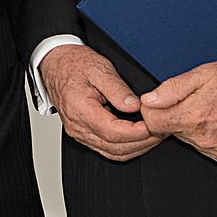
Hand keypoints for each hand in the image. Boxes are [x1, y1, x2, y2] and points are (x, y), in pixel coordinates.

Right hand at [39, 44, 161, 161]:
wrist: (55, 63)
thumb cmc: (74, 63)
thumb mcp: (99, 68)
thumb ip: (117, 88)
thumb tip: (134, 105)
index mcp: (79, 109)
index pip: (112, 131)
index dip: (136, 133)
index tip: (153, 125)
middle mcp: (77, 126)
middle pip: (115, 147)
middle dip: (142, 142)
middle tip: (161, 129)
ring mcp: (79, 132)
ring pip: (112, 152)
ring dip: (136, 147)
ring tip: (154, 134)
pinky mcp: (83, 133)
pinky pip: (107, 149)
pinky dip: (126, 147)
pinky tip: (139, 137)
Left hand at [140, 58, 216, 168]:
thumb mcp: (203, 74)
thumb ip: (171, 89)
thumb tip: (149, 100)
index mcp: (194, 117)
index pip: (152, 122)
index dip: (154, 110)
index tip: (161, 103)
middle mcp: (206, 140)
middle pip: (174, 132)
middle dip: (179, 117)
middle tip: (199, 102)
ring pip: (193, 143)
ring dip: (198, 129)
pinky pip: (213, 152)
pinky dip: (216, 140)